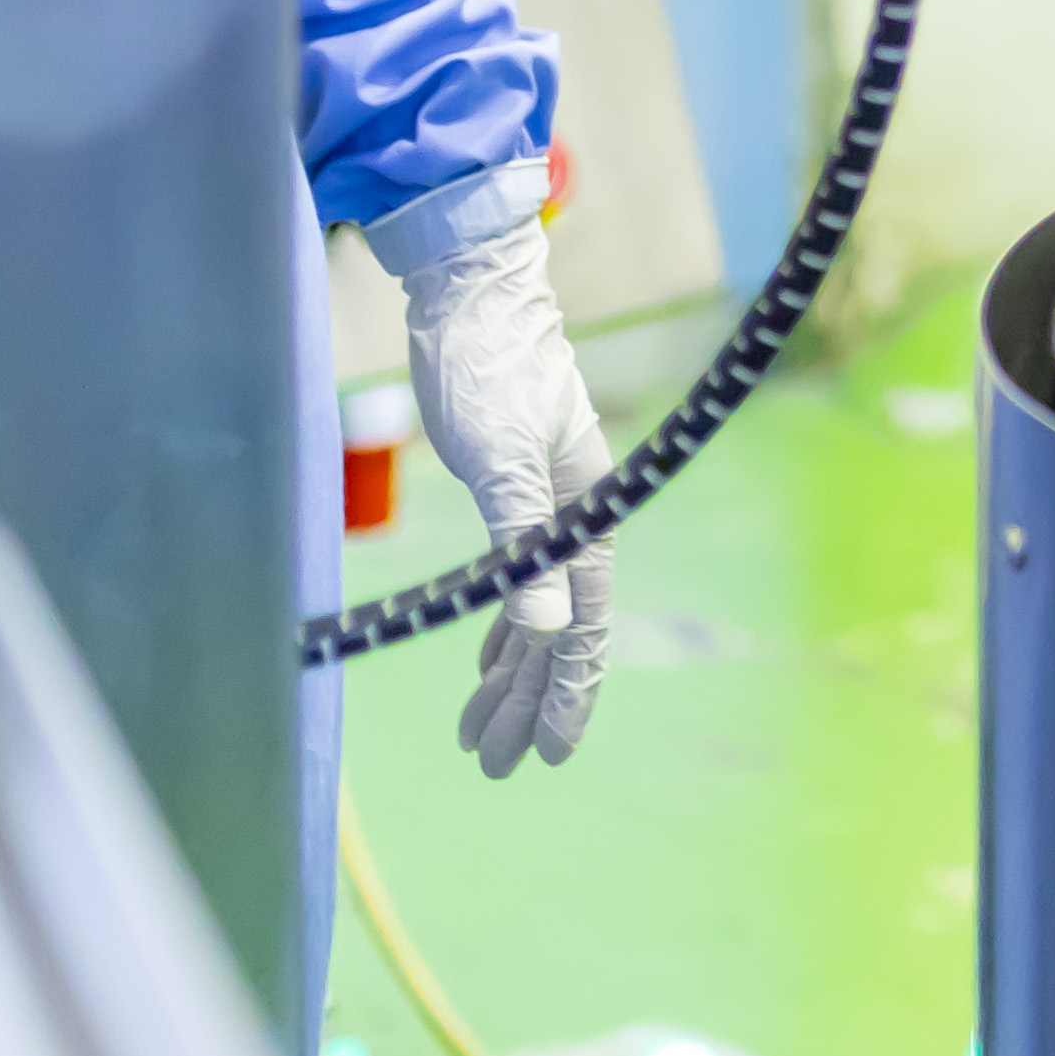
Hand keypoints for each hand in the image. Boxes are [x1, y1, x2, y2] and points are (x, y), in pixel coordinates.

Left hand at [396, 212, 611, 775]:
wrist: (470, 289)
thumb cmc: (485, 364)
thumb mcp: (497, 457)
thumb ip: (521, 542)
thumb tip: (545, 630)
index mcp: (583, 511)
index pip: (584, 621)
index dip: (569, 690)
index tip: (548, 754)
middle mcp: (571, 517)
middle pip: (556, 629)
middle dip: (527, 700)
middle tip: (494, 765)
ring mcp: (543, 507)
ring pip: (531, 612)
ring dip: (507, 674)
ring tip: (476, 737)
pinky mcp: (511, 493)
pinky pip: (514, 582)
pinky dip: (500, 630)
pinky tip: (486, 662)